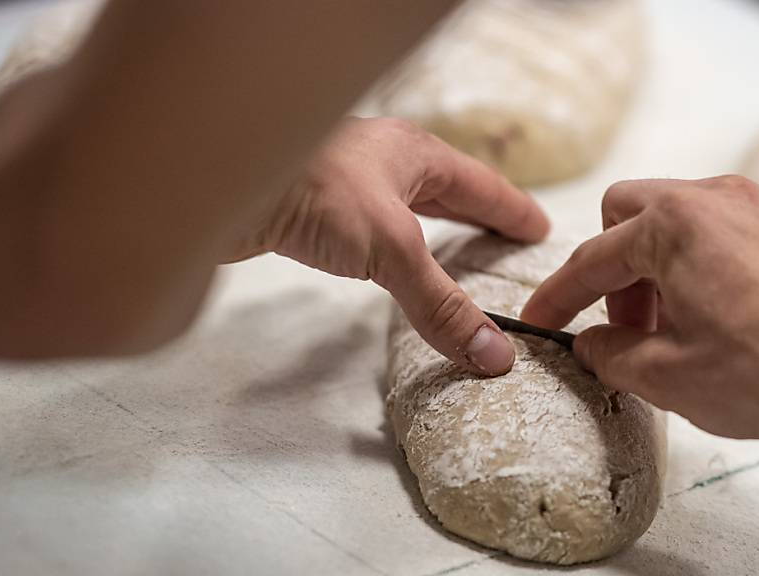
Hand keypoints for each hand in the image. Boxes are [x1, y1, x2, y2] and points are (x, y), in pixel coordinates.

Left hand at [233, 117, 549, 375]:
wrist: (219, 181)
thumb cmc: (312, 190)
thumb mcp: (392, 248)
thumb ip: (442, 304)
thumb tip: (493, 356)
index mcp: (415, 154)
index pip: (481, 187)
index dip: (513, 211)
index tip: (539, 228)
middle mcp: (384, 160)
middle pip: (447, 190)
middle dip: (478, 215)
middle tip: (508, 238)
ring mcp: (347, 181)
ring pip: (407, 207)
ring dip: (436, 229)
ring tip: (458, 251)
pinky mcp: (314, 206)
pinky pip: (373, 226)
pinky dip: (395, 245)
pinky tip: (390, 260)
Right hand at [521, 177, 758, 437]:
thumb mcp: (667, 377)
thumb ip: (610, 353)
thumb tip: (592, 343)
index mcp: (672, 225)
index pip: (592, 259)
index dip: (559, 296)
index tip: (542, 320)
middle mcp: (715, 198)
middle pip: (630, 213)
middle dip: (615, 268)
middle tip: (629, 325)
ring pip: (680, 218)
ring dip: (661, 266)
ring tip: (680, 326)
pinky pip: (729, 230)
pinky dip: (707, 264)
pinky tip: (726, 313)